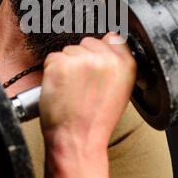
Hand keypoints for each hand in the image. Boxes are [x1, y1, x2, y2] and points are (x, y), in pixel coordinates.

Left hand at [39, 32, 136, 177]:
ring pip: (68, 50)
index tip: (95, 63)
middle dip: (81, 58)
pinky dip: (52, 71)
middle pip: (87, 42)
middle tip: (82, 83)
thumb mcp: (120, 90)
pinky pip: (53, 58)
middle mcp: (106, 58)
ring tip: (72, 89)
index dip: (100, 50)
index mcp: (125, 64)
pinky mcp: (60, 64)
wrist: (77, 139)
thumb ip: (116, 64)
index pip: (112, 37)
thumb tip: (108, 41)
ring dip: (66, 65)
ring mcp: (82, 60)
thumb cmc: (96, 119)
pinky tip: (60, 88)